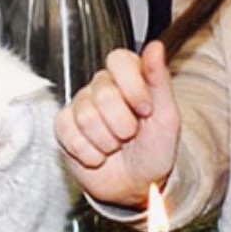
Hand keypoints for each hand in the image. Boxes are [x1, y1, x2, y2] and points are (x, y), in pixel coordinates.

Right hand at [55, 40, 179, 208]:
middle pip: (104, 94)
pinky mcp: (64, 126)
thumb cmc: (155, 149)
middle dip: (123, 124)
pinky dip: (89, 152)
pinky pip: (68, 133)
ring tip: (115, 146)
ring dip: (107, 142)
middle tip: (130, 135)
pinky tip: (98, 155)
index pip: (119, 60)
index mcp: (129, 76)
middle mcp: (102, 86)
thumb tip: (155, 46)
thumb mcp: (167, 116)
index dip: (132, 87)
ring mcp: (81, 105)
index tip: (146, 109)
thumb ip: (159, 80)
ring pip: (86, 117)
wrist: (137, 185)